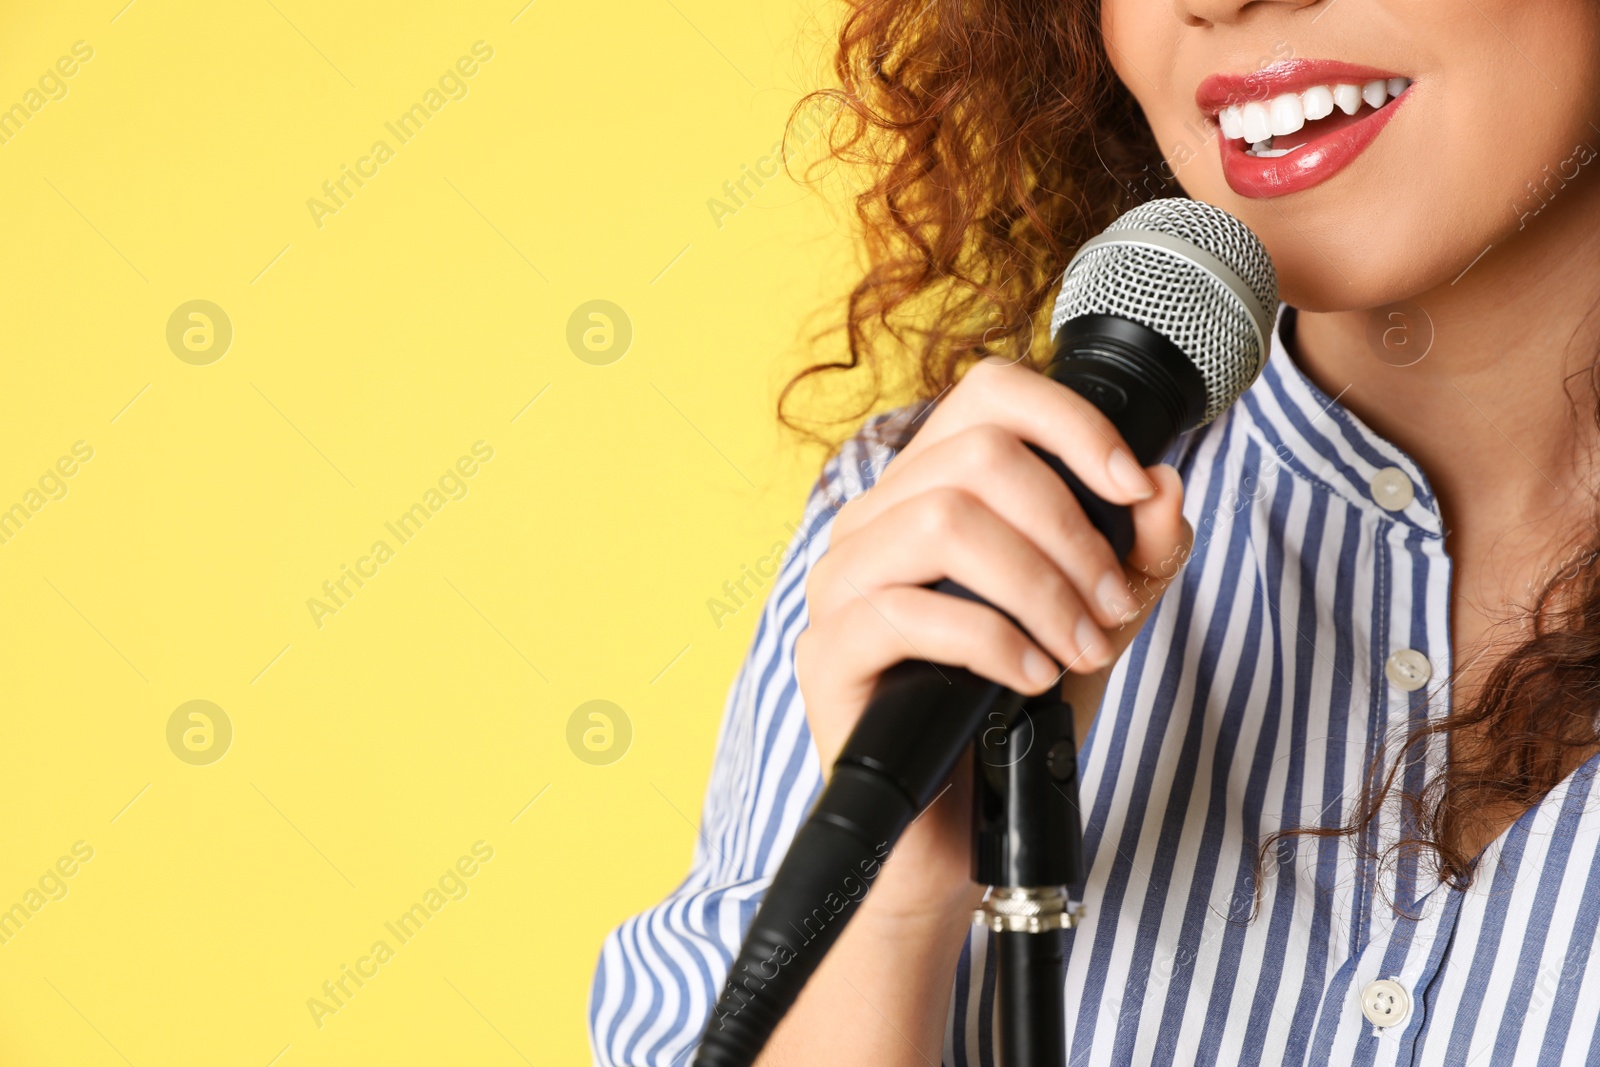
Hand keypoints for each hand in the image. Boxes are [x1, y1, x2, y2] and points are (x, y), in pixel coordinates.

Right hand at [793, 357, 1192, 924]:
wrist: (957, 828)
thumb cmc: (1013, 716)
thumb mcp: (1099, 621)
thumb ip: (1137, 554)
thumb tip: (1165, 485)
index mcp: (928, 492)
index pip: (987, 395)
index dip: (1070, 423)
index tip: (1132, 487)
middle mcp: (873, 522)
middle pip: (976, 456)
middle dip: (1070, 529)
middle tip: (1112, 603)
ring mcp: (839, 584)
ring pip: (941, 522)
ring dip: (1038, 586)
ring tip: (1081, 646)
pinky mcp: (826, 653)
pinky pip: (907, 614)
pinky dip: (992, 641)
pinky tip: (1033, 677)